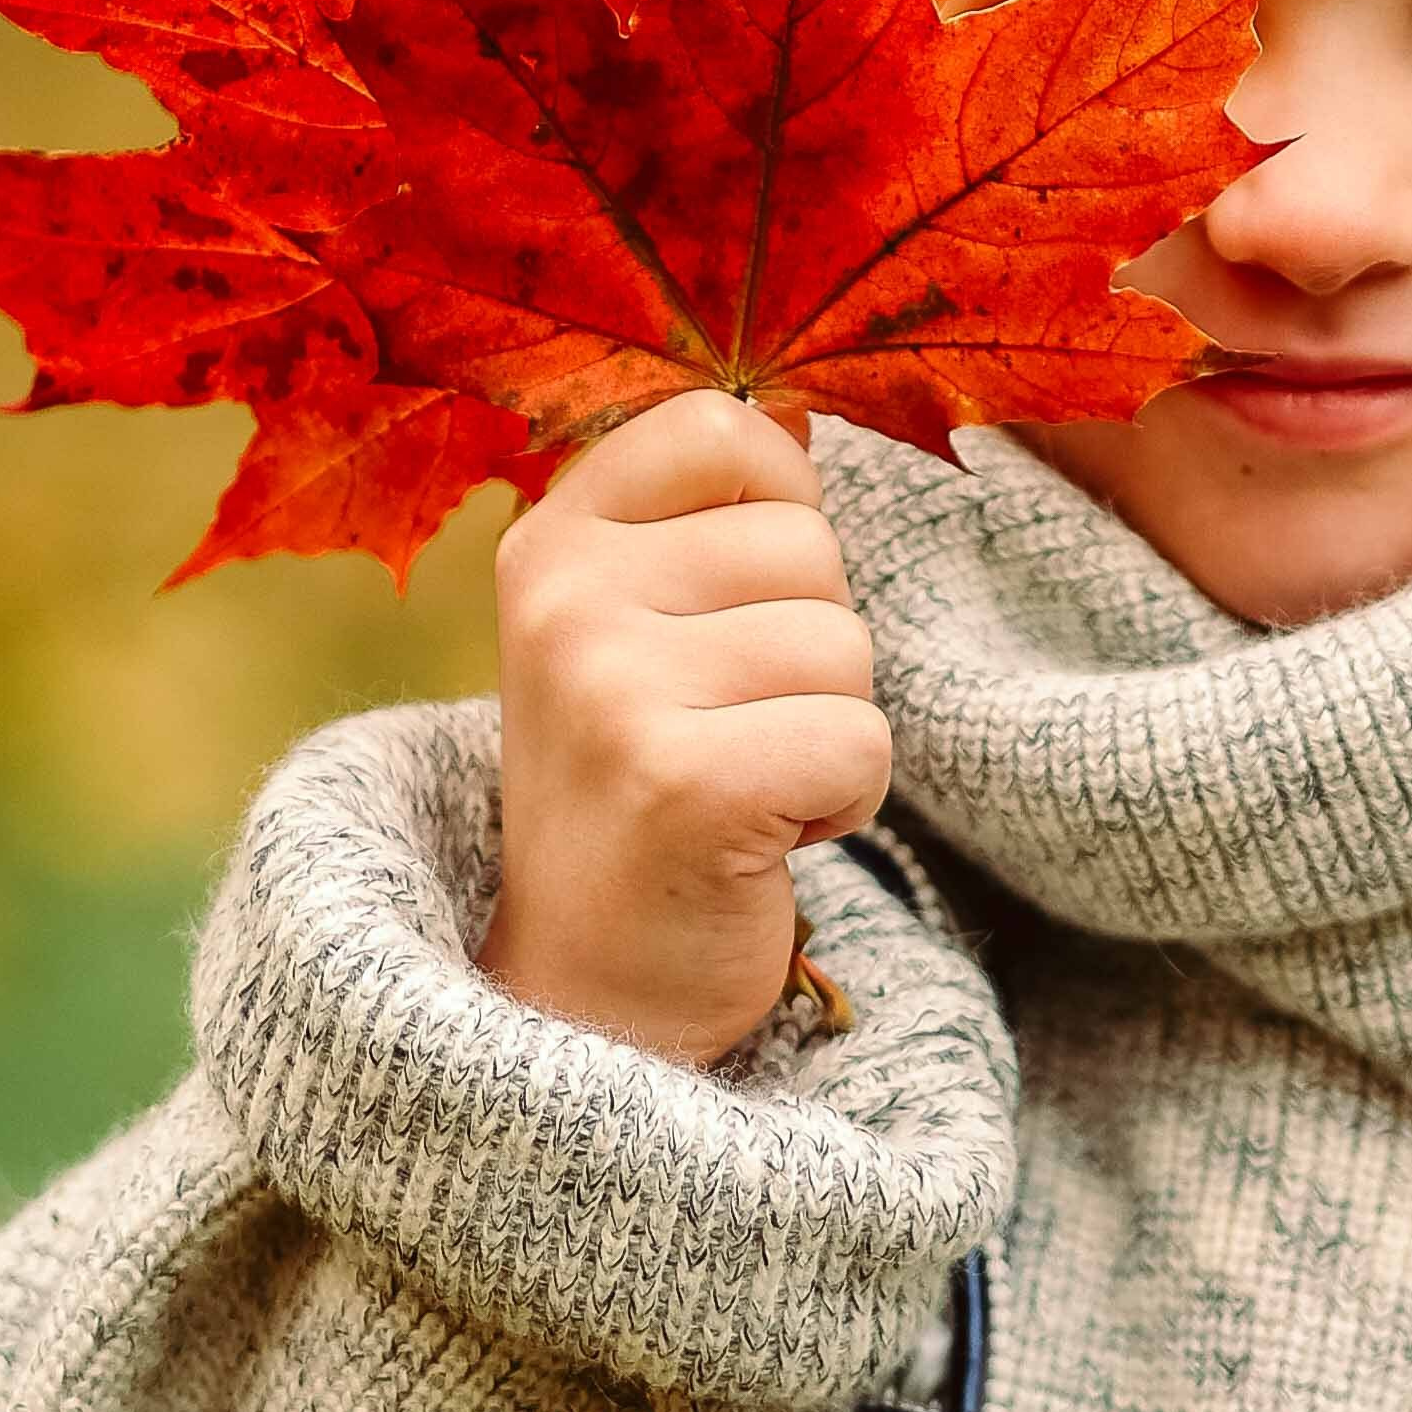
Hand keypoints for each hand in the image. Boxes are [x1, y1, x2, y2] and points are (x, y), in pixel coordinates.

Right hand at [484, 391, 890, 1066]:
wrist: (585, 996)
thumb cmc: (643, 785)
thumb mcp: (635, 626)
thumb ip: (705, 521)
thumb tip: (813, 416)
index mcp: (550, 540)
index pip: (724, 430)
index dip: (779, 514)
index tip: (733, 610)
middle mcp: (563, 599)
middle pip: (813, 549)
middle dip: (810, 653)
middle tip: (725, 732)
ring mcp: (611, 691)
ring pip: (847, 648)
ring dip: (828, 732)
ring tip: (739, 784)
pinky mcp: (681, 784)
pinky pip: (861, 739)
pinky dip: (843, 801)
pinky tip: (761, 840)